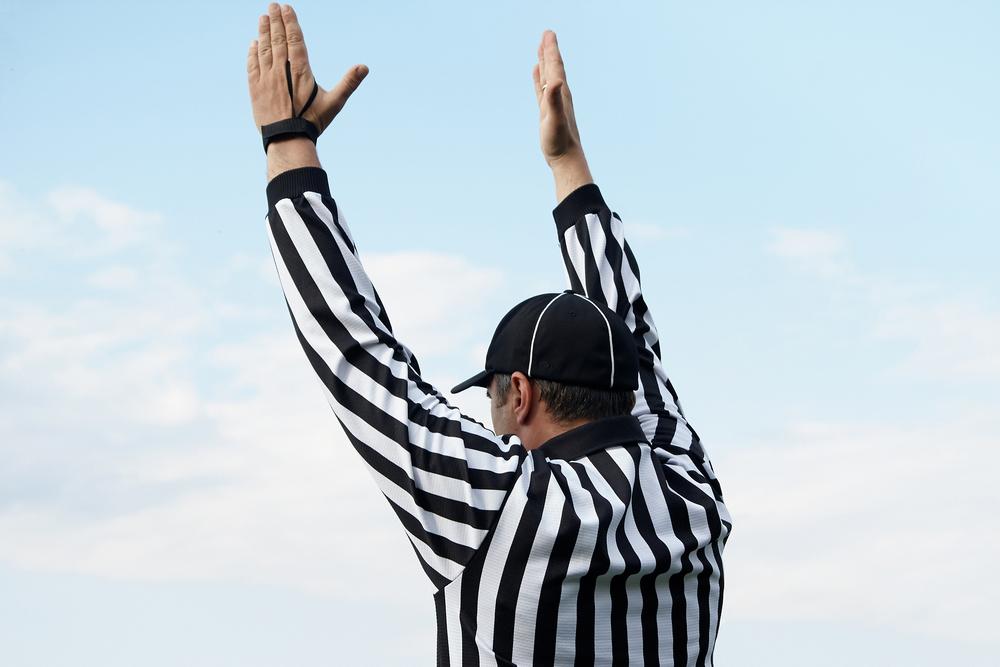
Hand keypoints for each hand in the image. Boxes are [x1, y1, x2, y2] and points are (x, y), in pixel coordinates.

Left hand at [247, 3, 368, 136]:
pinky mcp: (255, 89)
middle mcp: (280, 70)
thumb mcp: (334, 103)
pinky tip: (254, 43)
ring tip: (263, 17)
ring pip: (264, 49)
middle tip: (273, 5)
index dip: (290, 23)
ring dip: (263, 31)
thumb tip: (364, 67)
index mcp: (300, 70)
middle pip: (277, 39)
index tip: (286, 8)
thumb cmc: (313, 122)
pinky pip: (252, 65)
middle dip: (275, 20)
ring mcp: (266, 78)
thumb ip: (349, 83)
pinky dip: (253, 52)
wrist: (287, 140)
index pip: (294, 40)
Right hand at [533, 30, 585, 166]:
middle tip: (546, 34)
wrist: (565, 158)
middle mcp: (559, 95)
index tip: (548, 34)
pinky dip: (540, 78)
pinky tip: (538, 72)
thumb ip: (554, 100)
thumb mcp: (554, 119)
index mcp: (560, 93)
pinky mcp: (547, 111)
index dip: (551, 50)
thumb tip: (555, 82)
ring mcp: (553, 102)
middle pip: (553, 67)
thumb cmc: (560, 141)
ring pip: (548, 76)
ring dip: (545, 61)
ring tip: (541, 48)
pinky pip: (542, 89)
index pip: (555, 67)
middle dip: (549, 50)